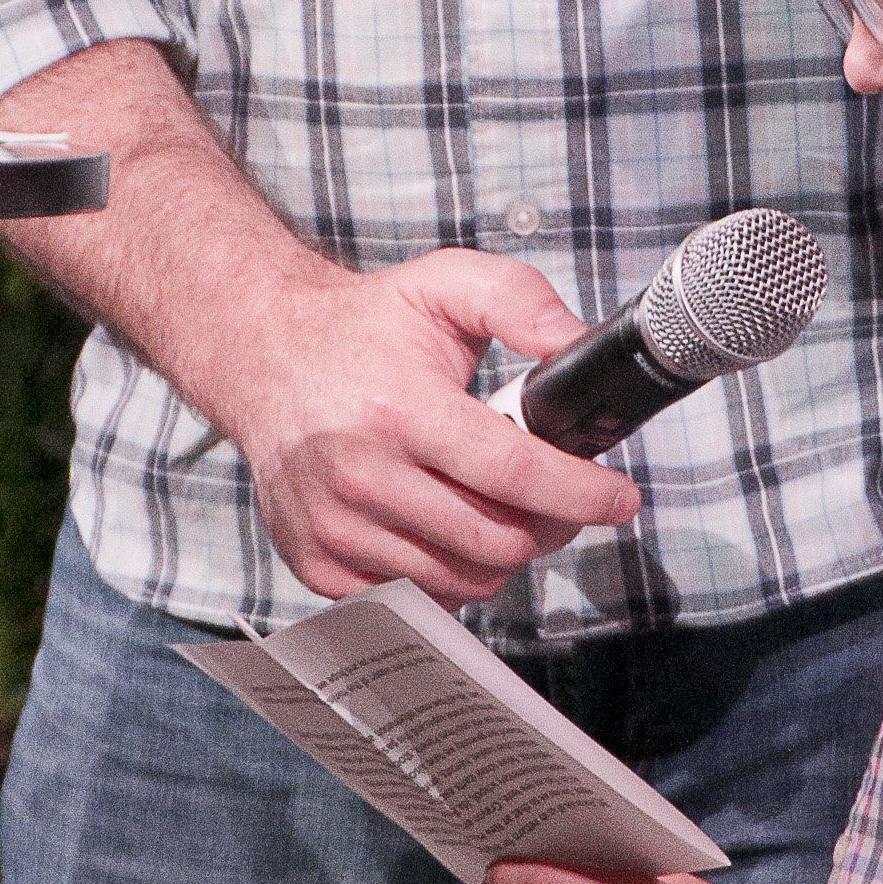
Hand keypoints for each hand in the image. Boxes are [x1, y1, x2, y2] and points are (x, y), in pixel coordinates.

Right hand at [231, 250, 641, 605]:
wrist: (261, 355)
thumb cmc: (363, 327)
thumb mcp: (445, 284)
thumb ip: (520, 302)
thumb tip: (578, 347)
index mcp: (399, 409)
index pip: (512, 473)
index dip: (580, 492)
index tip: (621, 498)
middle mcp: (361, 475)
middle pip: (497, 541)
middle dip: (549, 525)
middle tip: (557, 497)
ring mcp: (335, 527)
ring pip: (465, 579)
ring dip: (501, 552)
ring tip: (499, 506)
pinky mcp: (317, 563)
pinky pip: (418, 599)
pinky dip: (450, 574)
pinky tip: (447, 528)